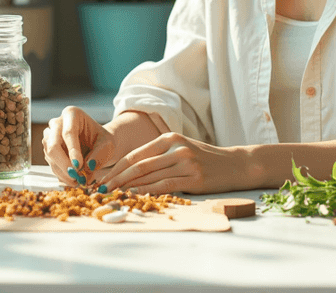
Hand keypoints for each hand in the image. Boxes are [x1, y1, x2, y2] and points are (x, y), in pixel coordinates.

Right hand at [42, 106, 116, 188]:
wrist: (98, 144)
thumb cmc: (102, 140)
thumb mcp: (107, 145)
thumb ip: (99, 154)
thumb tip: (87, 167)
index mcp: (72, 114)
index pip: (68, 132)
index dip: (72, 150)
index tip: (79, 165)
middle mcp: (57, 123)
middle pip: (53, 145)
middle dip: (64, 164)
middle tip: (76, 177)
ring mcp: (50, 137)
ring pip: (50, 157)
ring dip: (63, 172)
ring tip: (78, 181)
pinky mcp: (48, 150)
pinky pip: (51, 164)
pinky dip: (61, 175)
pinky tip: (73, 180)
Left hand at [91, 132, 246, 194]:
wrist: (235, 165)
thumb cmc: (204, 159)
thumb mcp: (181, 150)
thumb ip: (158, 157)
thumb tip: (129, 172)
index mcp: (170, 138)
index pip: (136, 154)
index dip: (116, 168)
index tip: (101, 179)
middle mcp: (176, 148)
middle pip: (139, 165)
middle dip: (116, 179)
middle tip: (100, 190)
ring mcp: (186, 162)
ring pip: (149, 176)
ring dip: (128, 187)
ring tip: (112, 195)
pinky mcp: (194, 178)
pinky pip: (165, 185)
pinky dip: (147, 191)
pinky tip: (135, 196)